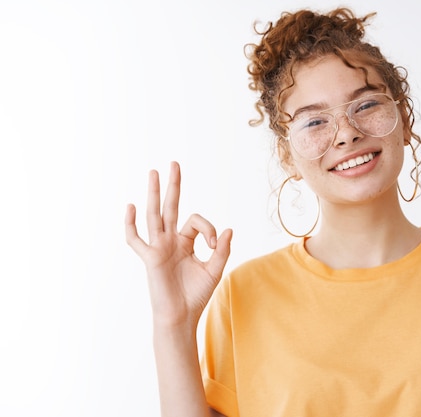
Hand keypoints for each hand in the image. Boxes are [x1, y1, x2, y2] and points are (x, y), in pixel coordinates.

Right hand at [125, 161, 232, 327]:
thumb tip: (230, 229)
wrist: (181, 316)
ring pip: (155, 215)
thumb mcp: (214, 269)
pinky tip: (130, 207)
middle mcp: (170, 241)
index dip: (209, 228)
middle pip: (171, 207)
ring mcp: (158, 248)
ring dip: (155, 194)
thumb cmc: (196, 295)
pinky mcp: (150, 259)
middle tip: (175, 164)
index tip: (215, 245)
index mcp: (185, 242)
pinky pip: (136, 240)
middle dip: (173, 186)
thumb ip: (222, 249)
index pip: (195, 221)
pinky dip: (131, 225)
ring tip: (154, 173)